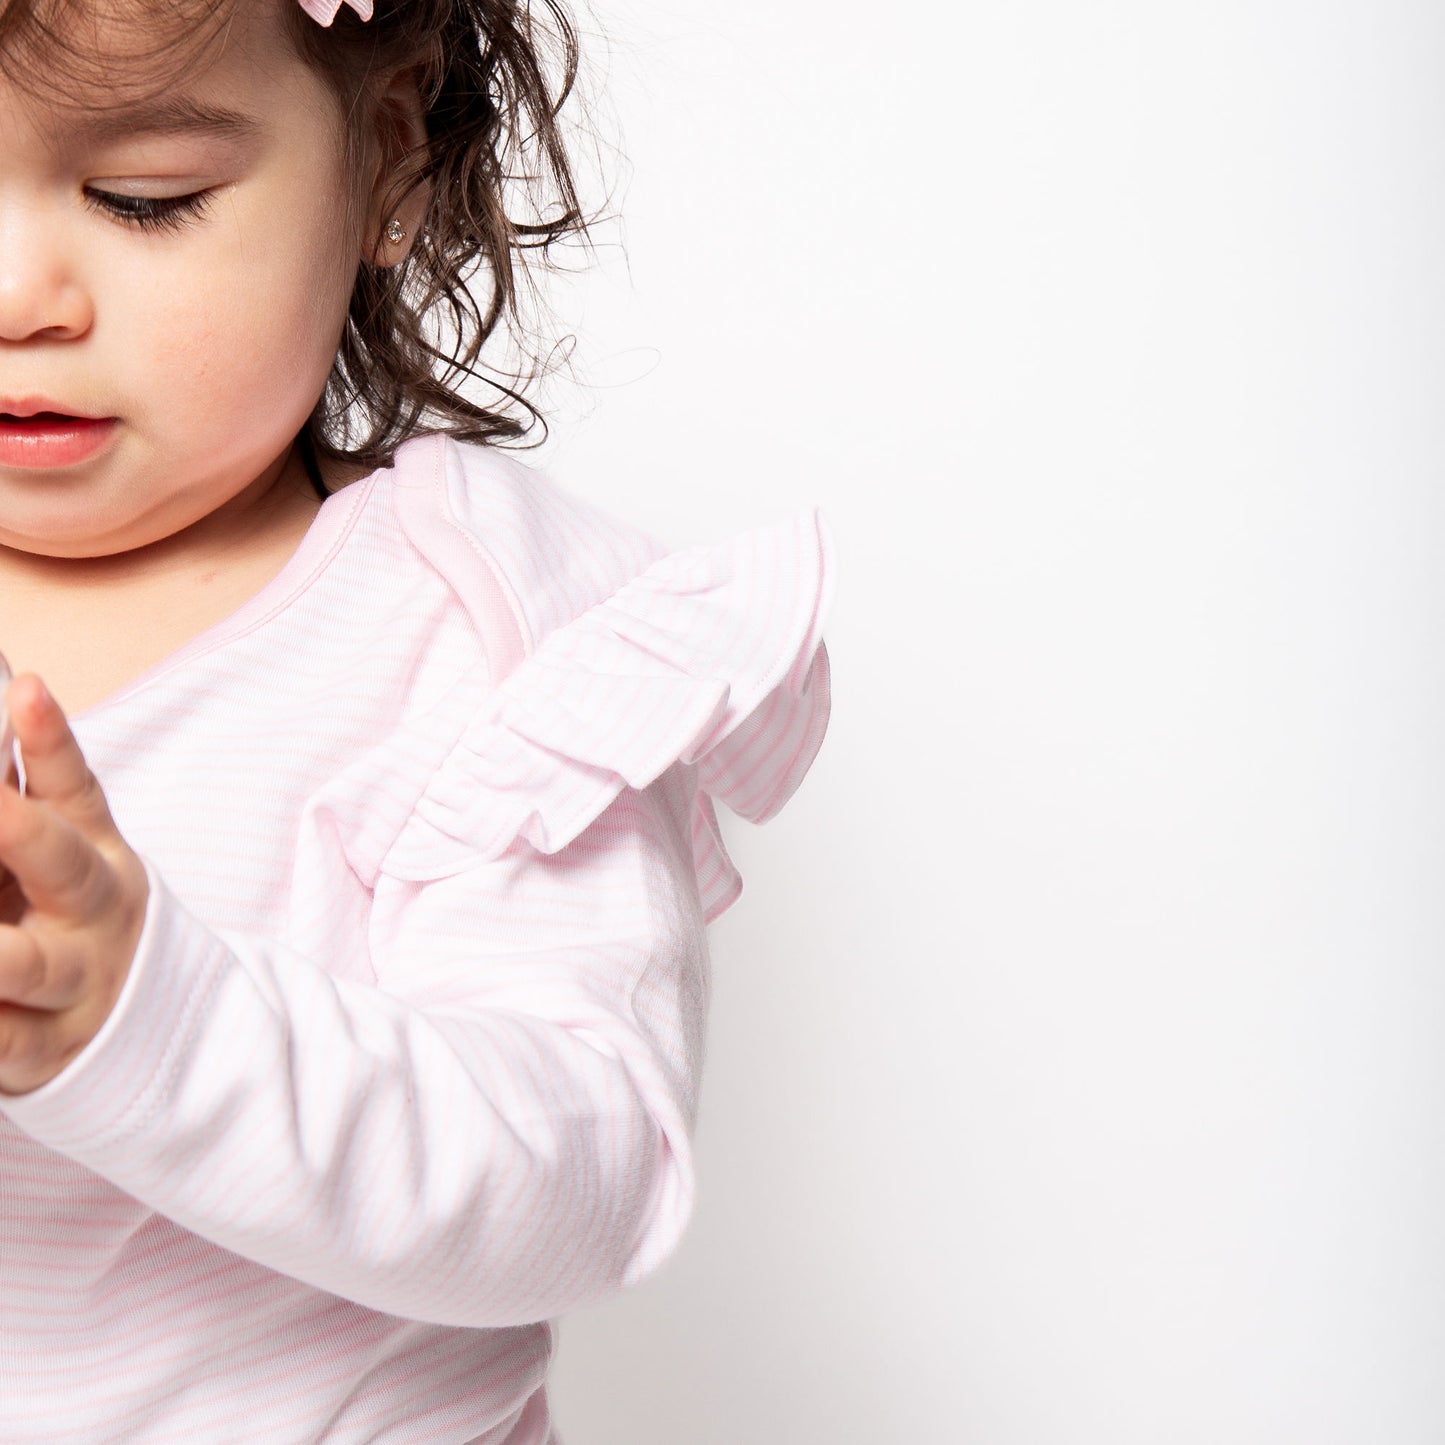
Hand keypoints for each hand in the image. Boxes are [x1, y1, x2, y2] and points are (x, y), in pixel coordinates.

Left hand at [0, 676, 147, 1094]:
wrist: (131, 1023)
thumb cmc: (62, 917)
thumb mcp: (60, 852)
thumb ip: (28, 788)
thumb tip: (10, 690)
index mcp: (96, 853)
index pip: (76, 786)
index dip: (50, 740)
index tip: (24, 689)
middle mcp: (91, 915)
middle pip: (64, 866)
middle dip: (20, 833)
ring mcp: (71, 984)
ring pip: (28, 967)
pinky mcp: (37, 1051)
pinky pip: (1, 1045)